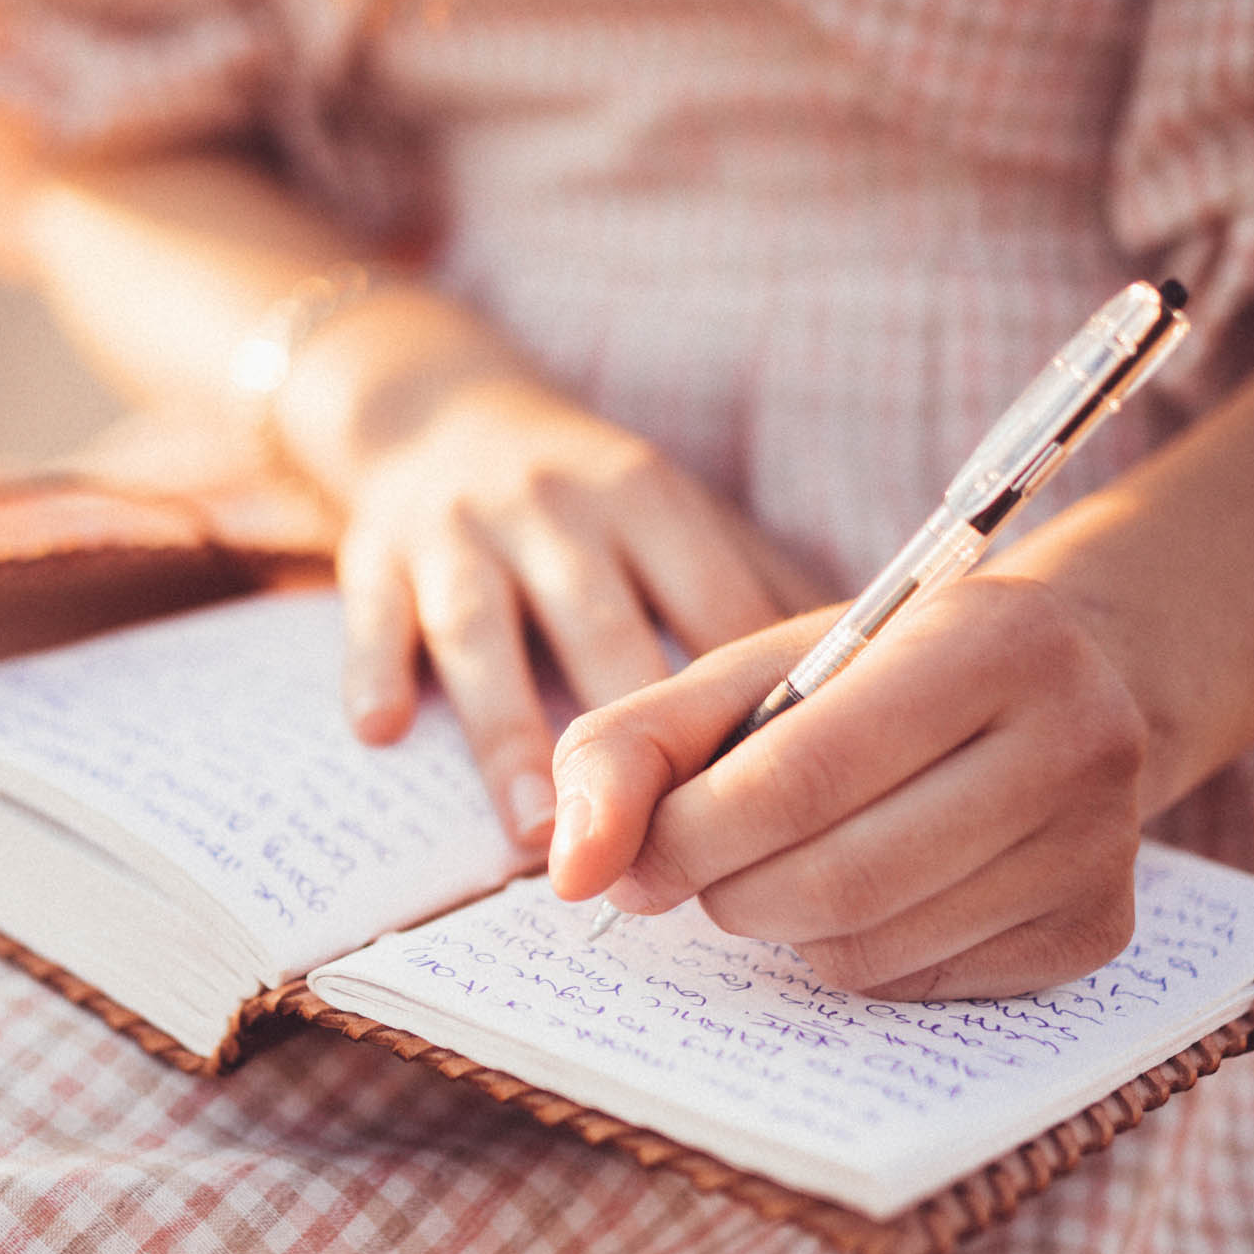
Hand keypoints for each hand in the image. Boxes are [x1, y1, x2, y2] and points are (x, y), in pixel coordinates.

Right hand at [280, 291, 826, 849]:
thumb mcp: (676, 514)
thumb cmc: (588, 497)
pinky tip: (386, 732)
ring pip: (486, 631)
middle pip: (600, 621)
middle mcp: (557, 508)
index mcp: (649, 501)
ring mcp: (461, 530)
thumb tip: (880, 680)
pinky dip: (377, 669)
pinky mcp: (375, 550)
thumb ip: (758, 588)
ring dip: (509, 732)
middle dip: (628, 732)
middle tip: (658, 846)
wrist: (438, 407)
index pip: (708, 602)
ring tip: (536, 833)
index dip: (741, 699)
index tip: (775, 797)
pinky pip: (374, 613)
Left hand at [547, 571, 1150, 998]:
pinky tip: (872, 889)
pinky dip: (854, 954)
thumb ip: (635, 744)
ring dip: (785, 926)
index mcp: (989, 639)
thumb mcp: (759, 670)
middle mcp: (1074, 742)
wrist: (1072, 680)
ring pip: (868, 949)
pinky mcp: (1098, 932)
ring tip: (789, 861)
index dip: (686, 833)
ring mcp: (1099, 848)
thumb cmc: (884, 672)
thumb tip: (567, 869)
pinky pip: (917, 985)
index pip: (798, 776)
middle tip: (697, 865)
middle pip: (834, 880)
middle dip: (726, 889)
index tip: (629, 853)